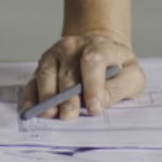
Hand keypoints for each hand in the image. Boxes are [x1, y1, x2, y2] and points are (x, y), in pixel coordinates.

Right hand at [22, 31, 140, 118]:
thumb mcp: (131, 75)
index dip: (93, 85)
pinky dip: (30, 95)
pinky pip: (32, 81)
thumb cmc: (117, 68)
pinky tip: (31, 109)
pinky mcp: (43, 66)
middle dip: (68, 97)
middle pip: (69, 72)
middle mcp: (74, 47)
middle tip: (69, 116)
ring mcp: (55, 55)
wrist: (98, 50)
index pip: (94, 61)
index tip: (95, 107)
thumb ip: (120, 87)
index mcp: (100, 46)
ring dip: (47, 96)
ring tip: (49, 114)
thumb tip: (100, 102)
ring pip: (47, 75)